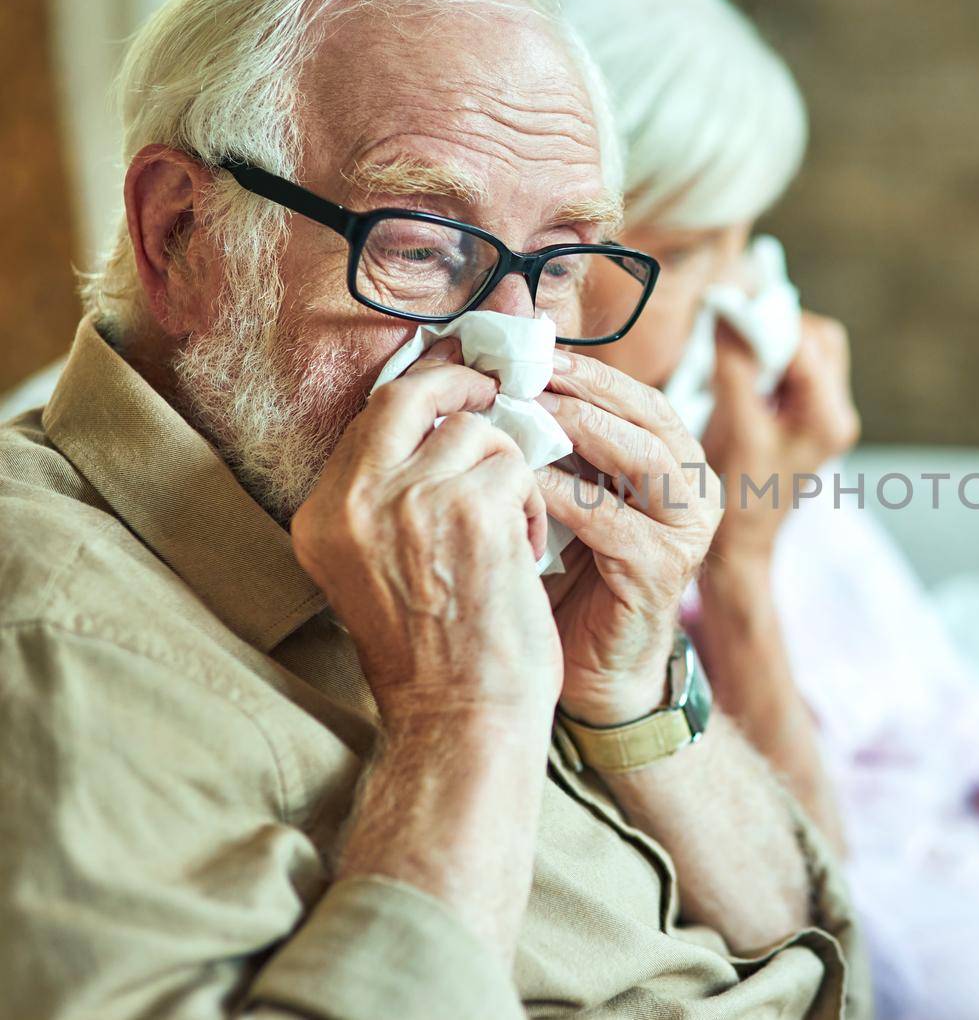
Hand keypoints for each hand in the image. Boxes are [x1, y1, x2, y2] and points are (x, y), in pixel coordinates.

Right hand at [291, 338, 561, 729]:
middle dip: (463, 388)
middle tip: (497, 394)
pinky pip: (518, 470)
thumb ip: (390, 494)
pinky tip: (519, 558)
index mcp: (321, 514)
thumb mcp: (378, 567)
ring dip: (508, 476)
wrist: (461, 721)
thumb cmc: (434, 655)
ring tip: (505, 536)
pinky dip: (530, 508)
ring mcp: (409, 499)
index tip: (457, 383)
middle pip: (412, 397)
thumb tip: (437, 419)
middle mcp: (352, 499)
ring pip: (480, 434)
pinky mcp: (470, 510)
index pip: (370, 418)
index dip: (422, 393)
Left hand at [535, 351, 719, 725]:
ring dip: (579, 429)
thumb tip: (514, 363)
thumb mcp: (569, 492)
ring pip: (642, 458)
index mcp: (679, 464)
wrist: (592, 671)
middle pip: (648, 417)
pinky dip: (563, 496)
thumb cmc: (571, 573)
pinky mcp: (663, 572)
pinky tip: (520, 482)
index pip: (641, 398)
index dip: (590, 369)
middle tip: (523, 372)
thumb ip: (558, 438)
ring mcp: (687, 533)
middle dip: (584, 389)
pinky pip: (611, 520)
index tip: (532, 349)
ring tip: (524, 412)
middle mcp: (697, 492)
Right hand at [700, 312, 859, 559]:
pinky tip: (742, 376)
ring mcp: (825, 419)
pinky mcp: (808, 421)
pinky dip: (771, 363)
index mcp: (828, 418)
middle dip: (778, 328)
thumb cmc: (737, 497)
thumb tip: (727, 309)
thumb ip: (735, 367)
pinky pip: (797, 373)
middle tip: (737, 333)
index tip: (729, 310)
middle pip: (820, 341)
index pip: (808, 344)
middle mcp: (837, 415)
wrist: (740, 545)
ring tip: (737, 357)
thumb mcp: (734, 427)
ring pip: (809, 354)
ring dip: (774, 344)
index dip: (767, 322)